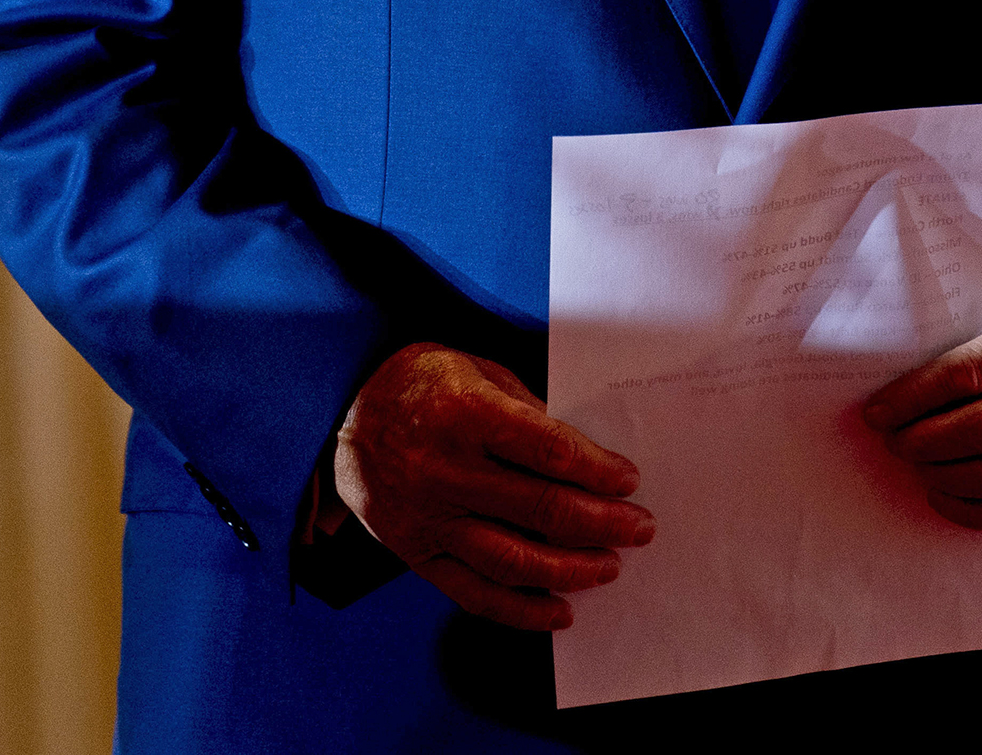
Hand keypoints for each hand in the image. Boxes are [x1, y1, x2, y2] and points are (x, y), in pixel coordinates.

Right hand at [332, 342, 652, 630]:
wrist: (341, 414)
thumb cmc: (423, 386)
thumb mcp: (479, 371)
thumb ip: (528, 412)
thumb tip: (584, 456)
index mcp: (466, 414)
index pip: (549, 450)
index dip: (597, 470)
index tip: (628, 481)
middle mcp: (445, 471)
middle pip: (540, 509)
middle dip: (601, 523)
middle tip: (639, 528)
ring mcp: (428, 519)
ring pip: (512, 559)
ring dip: (571, 569)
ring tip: (609, 567)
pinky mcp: (416, 554)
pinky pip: (473, 593)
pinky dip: (520, 610)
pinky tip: (559, 611)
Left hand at [862, 308, 981, 533]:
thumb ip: (966, 354)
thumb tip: (896, 395)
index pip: (969, 372)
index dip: (916, 396)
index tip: (878, 412)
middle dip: (925, 441)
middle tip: (895, 442)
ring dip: (945, 476)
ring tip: (919, 466)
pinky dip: (971, 511)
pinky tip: (943, 494)